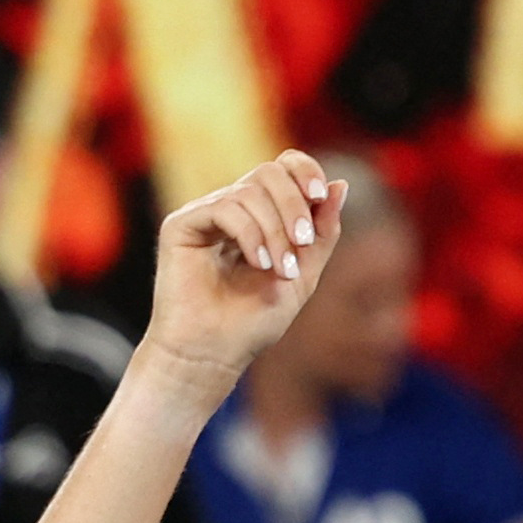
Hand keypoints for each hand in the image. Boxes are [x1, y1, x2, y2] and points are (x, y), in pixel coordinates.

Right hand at [140, 150, 347, 385]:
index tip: (321, 196)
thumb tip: (340, 185)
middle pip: (269, 172)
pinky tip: (258, 264)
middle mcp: (231, 208)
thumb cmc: (254, 322)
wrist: (214, 354)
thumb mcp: (303, 275)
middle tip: (303, 242)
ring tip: (279, 269)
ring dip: (275, 230)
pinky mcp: (181, 225)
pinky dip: (250, 234)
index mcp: (260, 215)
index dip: (305, 171)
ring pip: (250, 191)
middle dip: (295, 204)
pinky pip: (225, 208)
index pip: (283, 167)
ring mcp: (205, 214)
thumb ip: (322, 234)